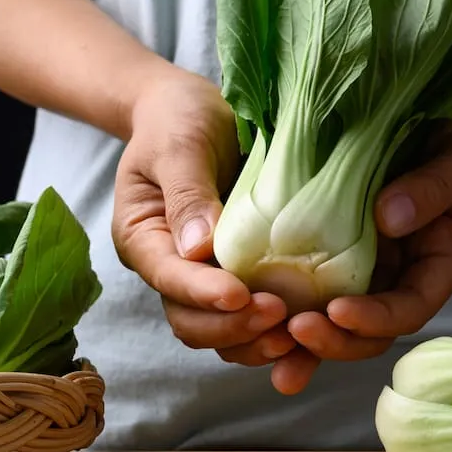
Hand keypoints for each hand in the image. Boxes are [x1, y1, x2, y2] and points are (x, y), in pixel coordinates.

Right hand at [112, 67, 297, 365]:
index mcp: (145, 239)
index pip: (170, 278)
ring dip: (255, 340)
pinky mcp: (238, 277)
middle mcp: (171, 269)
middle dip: (233, 326)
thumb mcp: (178, 144)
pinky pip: (249, 319)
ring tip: (296, 334)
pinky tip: (306, 327)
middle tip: (279, 316)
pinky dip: (271, 331)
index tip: (239, 295)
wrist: (191, 111)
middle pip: (190, 321)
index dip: (203, 293)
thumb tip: (198, 246)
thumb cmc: (177, 119)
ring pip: (220, 332)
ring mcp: (204, 278)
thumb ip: (187, 192)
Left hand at [272, 94, 451, 392]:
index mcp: (444, 260)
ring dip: (301, 334)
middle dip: (332, 339)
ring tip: (261, 339)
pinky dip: (284, 288)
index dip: (376, 318)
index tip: (338, 313)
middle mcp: (405, 269)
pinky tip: (248, 295)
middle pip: (370, 327)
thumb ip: (437, 186)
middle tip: (290, 331)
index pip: (411, 307)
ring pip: (337, 311)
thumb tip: (385, 217)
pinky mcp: (343, 234)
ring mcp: (373, 257)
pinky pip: (313, 270)